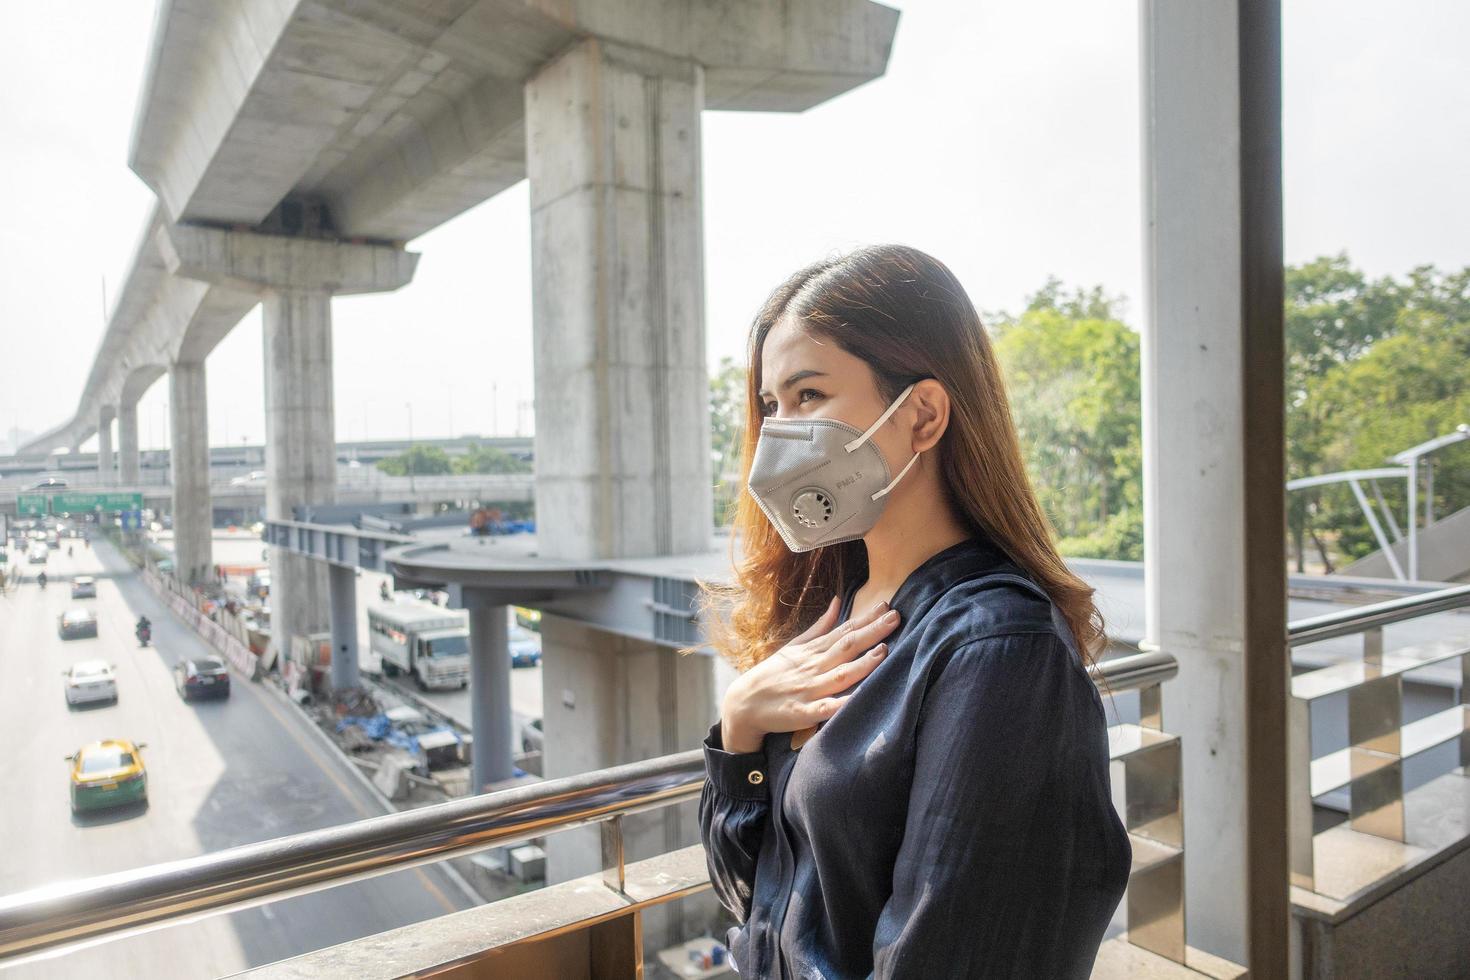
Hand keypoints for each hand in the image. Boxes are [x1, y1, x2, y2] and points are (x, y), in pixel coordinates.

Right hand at [720, 595, 901, 752]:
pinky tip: (857, 700)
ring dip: (862, 664)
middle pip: (846, 648)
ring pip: (840, 675)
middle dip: (871, 633)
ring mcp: (809, 689)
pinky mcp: (803, 712)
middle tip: (895, 618)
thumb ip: (819, 627)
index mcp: (812, 651)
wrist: (744, 703)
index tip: (887, 606)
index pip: (844, 632)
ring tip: (883, 652)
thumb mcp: (794, 646)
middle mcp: (813, 667)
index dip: (866, 619)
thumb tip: (838, 602)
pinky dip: (840, 704)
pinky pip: (825, 709)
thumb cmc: (773, 674)